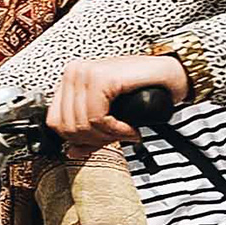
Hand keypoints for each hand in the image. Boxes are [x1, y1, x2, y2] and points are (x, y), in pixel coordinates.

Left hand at [47, 54, 188, 146]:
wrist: (170, 74)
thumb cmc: (143, 89)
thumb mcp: (110, 115)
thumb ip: (89, 133)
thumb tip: (71, 152)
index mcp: (70, 79)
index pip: (55, 122)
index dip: (77, 140)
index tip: (99, 142)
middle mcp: (74, 72)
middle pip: (67, 127)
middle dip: (95, 140)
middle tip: (117, 138)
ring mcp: (85, 73)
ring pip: (81, 125)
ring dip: (108, 136)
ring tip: (126, 132)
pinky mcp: (101, 78)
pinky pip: (98, 118)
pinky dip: (116, 130)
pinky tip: (129, 127)